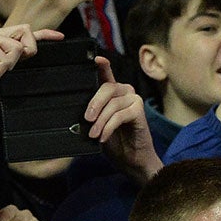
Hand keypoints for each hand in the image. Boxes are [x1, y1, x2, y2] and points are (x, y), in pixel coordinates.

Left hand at [86, 55, 162, 181]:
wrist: (131, 160)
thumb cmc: (114, 142)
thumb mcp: (97, 125)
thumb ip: (92, 113)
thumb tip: (80, 110)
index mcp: (112, 93)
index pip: (106, 73)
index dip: (100, 64)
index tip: (95, 59)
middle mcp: (125, 92)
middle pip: (107, 87)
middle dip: (94, 103)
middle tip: (86, 119)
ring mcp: (134, 100)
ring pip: (112, 103)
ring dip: (100, 121)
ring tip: (94, 134)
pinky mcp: (139, 112)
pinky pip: (120, 115)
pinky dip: (109, 127)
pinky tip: (103, 137)